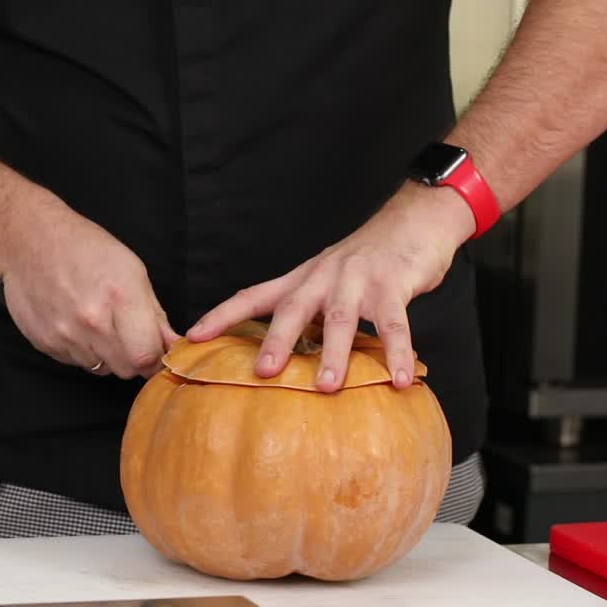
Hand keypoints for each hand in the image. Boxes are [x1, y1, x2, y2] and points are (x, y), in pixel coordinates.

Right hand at [0, 199, 178, 378]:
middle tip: (127, 335)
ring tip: (98, 323)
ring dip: (106, 354)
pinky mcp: (45, 343)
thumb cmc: (84, 248)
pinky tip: (76, 324)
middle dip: (133, 357)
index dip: (155, 357)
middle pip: (126, 369)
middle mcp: (92, 320)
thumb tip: (173, 345)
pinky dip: (82, 350)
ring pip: (101, 368)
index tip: (153, 349)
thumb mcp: (132, 270)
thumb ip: (154, 314)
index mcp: (120, 297)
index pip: (147, 356)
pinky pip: (75, 362)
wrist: (29, 240)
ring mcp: (65, 334)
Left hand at [186, 181, 474, 391]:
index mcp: (301, 279)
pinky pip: (395, 325)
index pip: (252, 296)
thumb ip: (307, 311)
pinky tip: (399, 380)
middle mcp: (323, 277)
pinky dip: (397, 354)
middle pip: (292, 309)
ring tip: (327, 387)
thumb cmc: (368, 259)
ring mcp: (358, 280)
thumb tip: (281, 355)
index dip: (221, 316)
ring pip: (341, 320)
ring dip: (334, 354)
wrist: (414, 219)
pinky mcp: (393, 285)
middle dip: (276, 341)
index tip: (192, 337)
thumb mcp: (327, 279)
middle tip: (263, 373)